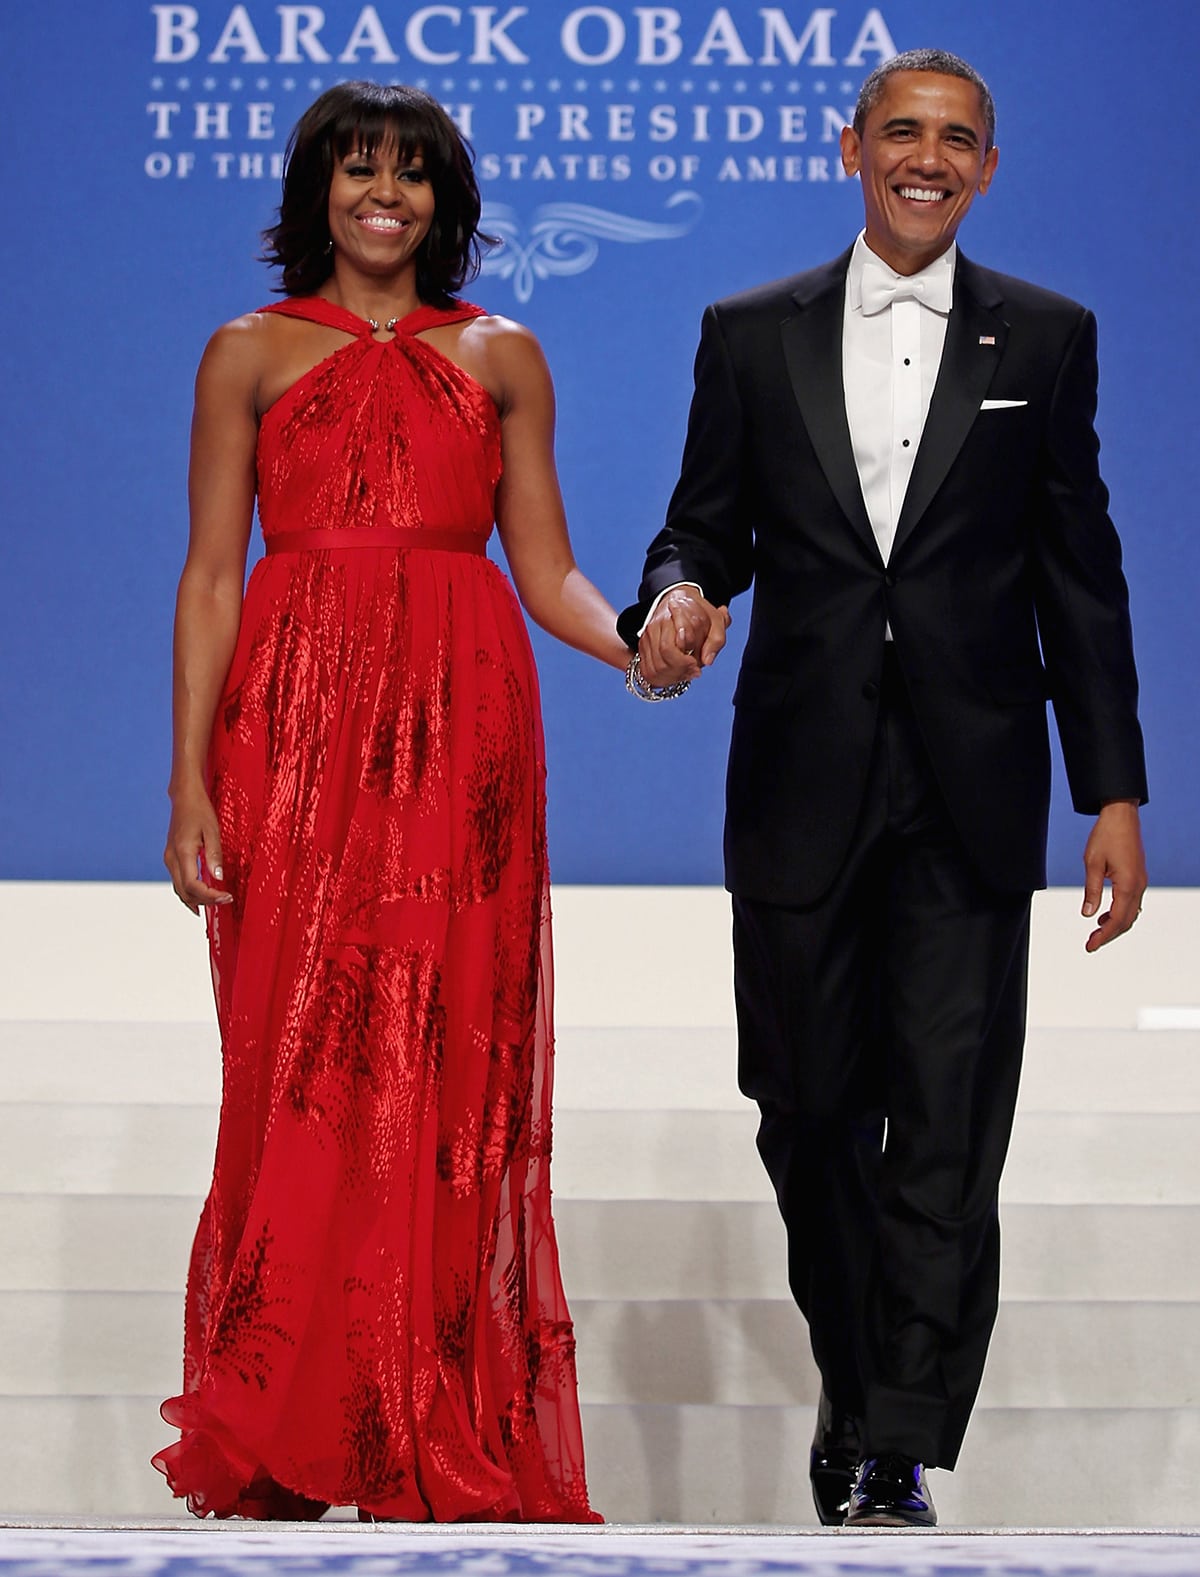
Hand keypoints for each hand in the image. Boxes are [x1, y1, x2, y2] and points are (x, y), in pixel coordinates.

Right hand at [164, 784, 232, 914]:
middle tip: (225, 900)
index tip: (227, 896)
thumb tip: (218, 878)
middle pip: (185, 892)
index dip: (210, 896)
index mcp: (182, 853)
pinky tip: (201, 898)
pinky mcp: (172, 858)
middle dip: (205, 901)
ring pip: (179, 890)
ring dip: (197, 900)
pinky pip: (178, 882)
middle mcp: (171, 859)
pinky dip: (189, 893)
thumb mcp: (212, 831)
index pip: (193, 885)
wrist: (184, 798)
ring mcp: (169, 859)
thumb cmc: (199, 811)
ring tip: (216, 902)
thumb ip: (214, 855)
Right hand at [638, 588, 730, 685]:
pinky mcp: (643, 644)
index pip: (678, 643)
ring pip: (654, 665)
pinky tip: (675, 674)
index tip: (697, 665)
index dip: (687, 661)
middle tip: (693, 671)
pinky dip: (662, 677)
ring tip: (686, 672)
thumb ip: (716, 641)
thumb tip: (707, 661)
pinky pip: (647, 669)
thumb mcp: (717, 623)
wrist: (680, 602)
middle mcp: (659, 623)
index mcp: (678, 615)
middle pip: (665, 655)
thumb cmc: (700, 615)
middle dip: (680, 669)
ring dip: (672, 675)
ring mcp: (648, 634)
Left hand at [1081, 800, 1145, 951]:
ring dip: (1114, 924)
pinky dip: (1120, 912)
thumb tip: (1088, 914)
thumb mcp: (1092, 864)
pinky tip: (1105, 914)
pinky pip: (1131, 902)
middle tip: (1090, 944)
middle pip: (1126, 920)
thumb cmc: (1106, 836)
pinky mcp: (1137, 876)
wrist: (1121, 816)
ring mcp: (1140, 881)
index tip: (1090, 946)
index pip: (1117, 919)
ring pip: (1130, 912)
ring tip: (1096, 932)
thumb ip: (1091, 890)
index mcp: (1128, 884)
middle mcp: (1138, 885)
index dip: (1104, 936)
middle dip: (1109, 934)